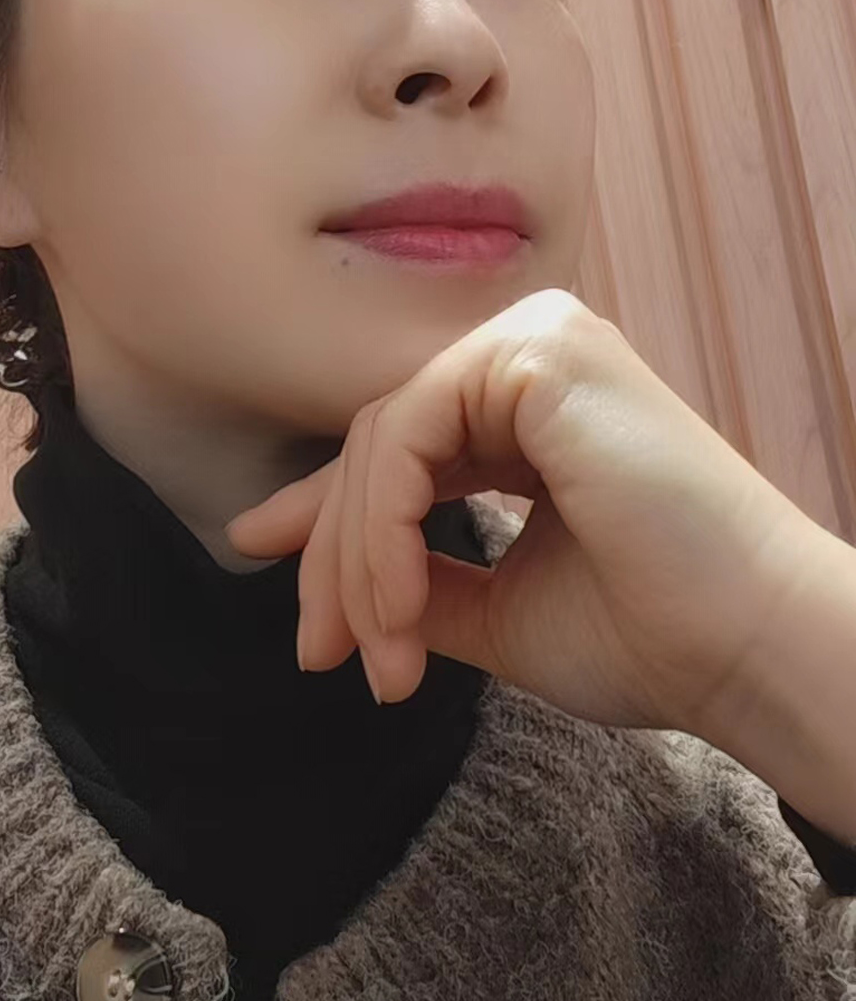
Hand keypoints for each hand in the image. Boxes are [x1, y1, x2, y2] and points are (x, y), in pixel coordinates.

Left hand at [225, 288, 828, 736]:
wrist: (746, 648)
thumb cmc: (649, 633)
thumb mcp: (498, 608)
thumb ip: (419, 584)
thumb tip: (335, 594)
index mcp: (529, 405)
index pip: (398, 446)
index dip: (322, 508)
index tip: (255, 554)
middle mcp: (529, 354)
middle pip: (379, 445)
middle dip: (335, 558)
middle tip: (319, 654)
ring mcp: (536, 341)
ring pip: (383, 443)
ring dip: (362, 561)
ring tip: (379, 659)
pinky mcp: (539, 353)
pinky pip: (408, 433)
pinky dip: (386, 527)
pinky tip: (401, 605)